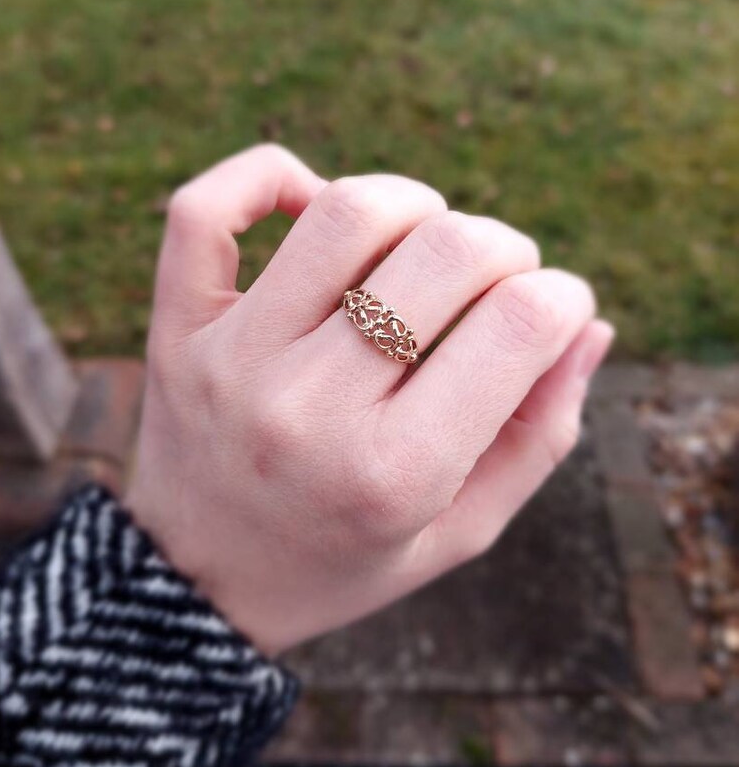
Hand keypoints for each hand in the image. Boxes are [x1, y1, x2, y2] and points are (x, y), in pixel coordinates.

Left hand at [127, 145, 612, 655]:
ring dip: (413, 204)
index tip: (555, 308)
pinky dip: (270, 176)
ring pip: (347, 210)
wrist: (196, 589)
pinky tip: (312, 203)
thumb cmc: (343, 560)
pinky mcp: (177, 329)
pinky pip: (209, 208)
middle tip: (497, 279)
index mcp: (395, 475)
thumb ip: (537, 436)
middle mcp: (310, 409)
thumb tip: (589, 325)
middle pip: (447, 252)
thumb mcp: (458, 531)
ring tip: (420, 244)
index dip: (563, 297)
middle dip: (504, 248)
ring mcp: (232, 360)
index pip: (520, 324)